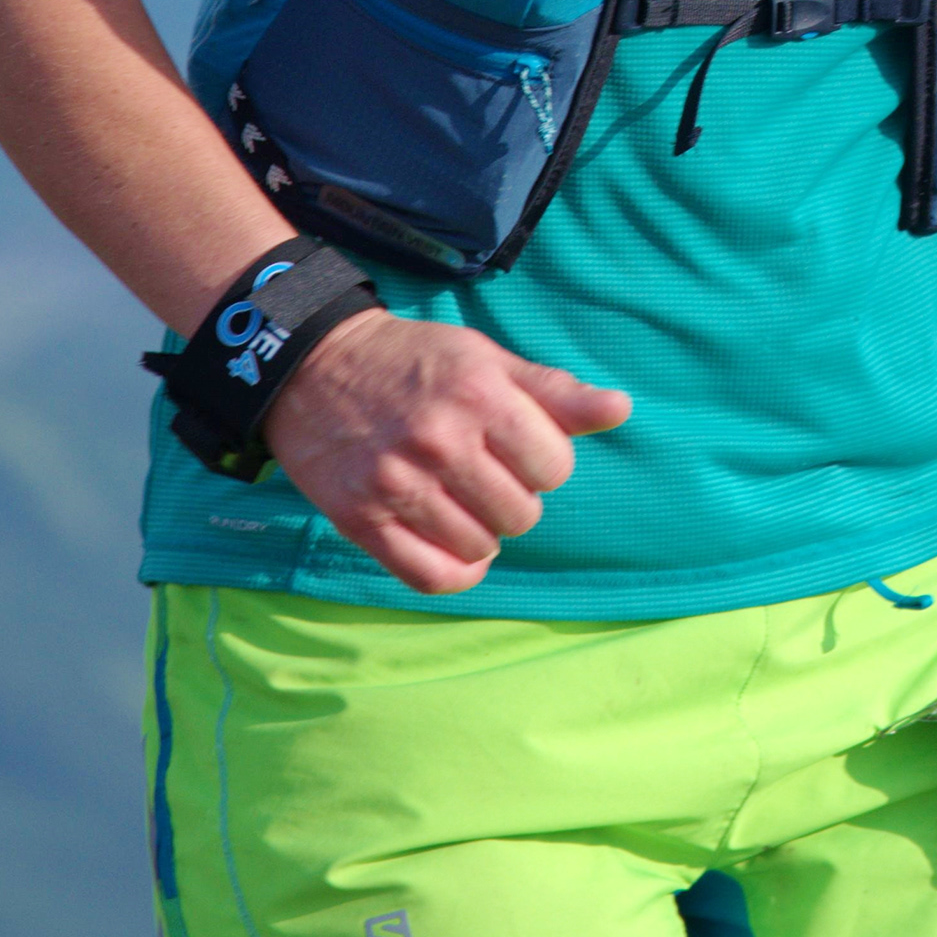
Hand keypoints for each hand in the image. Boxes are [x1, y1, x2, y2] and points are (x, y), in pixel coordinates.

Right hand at [260, 308, 632, 594]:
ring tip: (462, 501)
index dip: (545, 462)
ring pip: (481, 548)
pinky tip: (453, 546)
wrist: (314, 368)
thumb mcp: (487, 359)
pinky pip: (431, 577)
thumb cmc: (415, 362)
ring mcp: (397, 485)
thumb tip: (621, 409)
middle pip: (521, 514)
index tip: (520, 449)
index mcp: (480, 395)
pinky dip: (455, 572)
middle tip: (486, 474)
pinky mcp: (360, 520)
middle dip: (515, 498)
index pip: (555, 467)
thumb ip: (556, 392)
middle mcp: (440, 441)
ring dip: (482, 533)